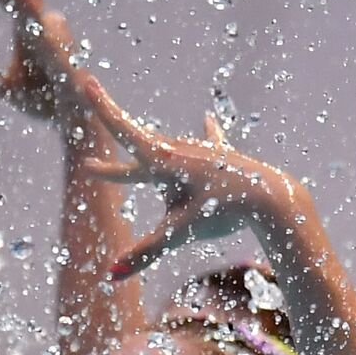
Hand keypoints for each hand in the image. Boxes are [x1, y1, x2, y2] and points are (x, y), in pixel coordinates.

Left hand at [0, 0, 89, 125]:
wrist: (73, 121)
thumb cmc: (44, 99)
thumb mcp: (4, 88)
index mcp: (26, 26)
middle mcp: (42, 24)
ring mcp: (55, 38)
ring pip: (41, 23)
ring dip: (37, 33)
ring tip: (47, 55)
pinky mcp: (66, 55)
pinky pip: (52, 40)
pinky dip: (47, 32)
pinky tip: (46, 21)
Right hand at [78, 75, 308, 278]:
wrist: (271, 198)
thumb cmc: (224, 210)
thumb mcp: (180, 231)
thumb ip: (145, 252)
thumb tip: (110, 275)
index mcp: (163, 160)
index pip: (123, 130)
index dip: (102, 107)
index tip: (84, 78)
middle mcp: (178, 149)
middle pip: (138, 156)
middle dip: (117, 167)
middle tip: (92, 170)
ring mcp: (200, 151)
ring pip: (166, 156)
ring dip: (148, 164)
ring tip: (137, 172)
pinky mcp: (222, 156)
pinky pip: (207, 142)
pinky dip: (204, 133)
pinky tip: (207, 117)